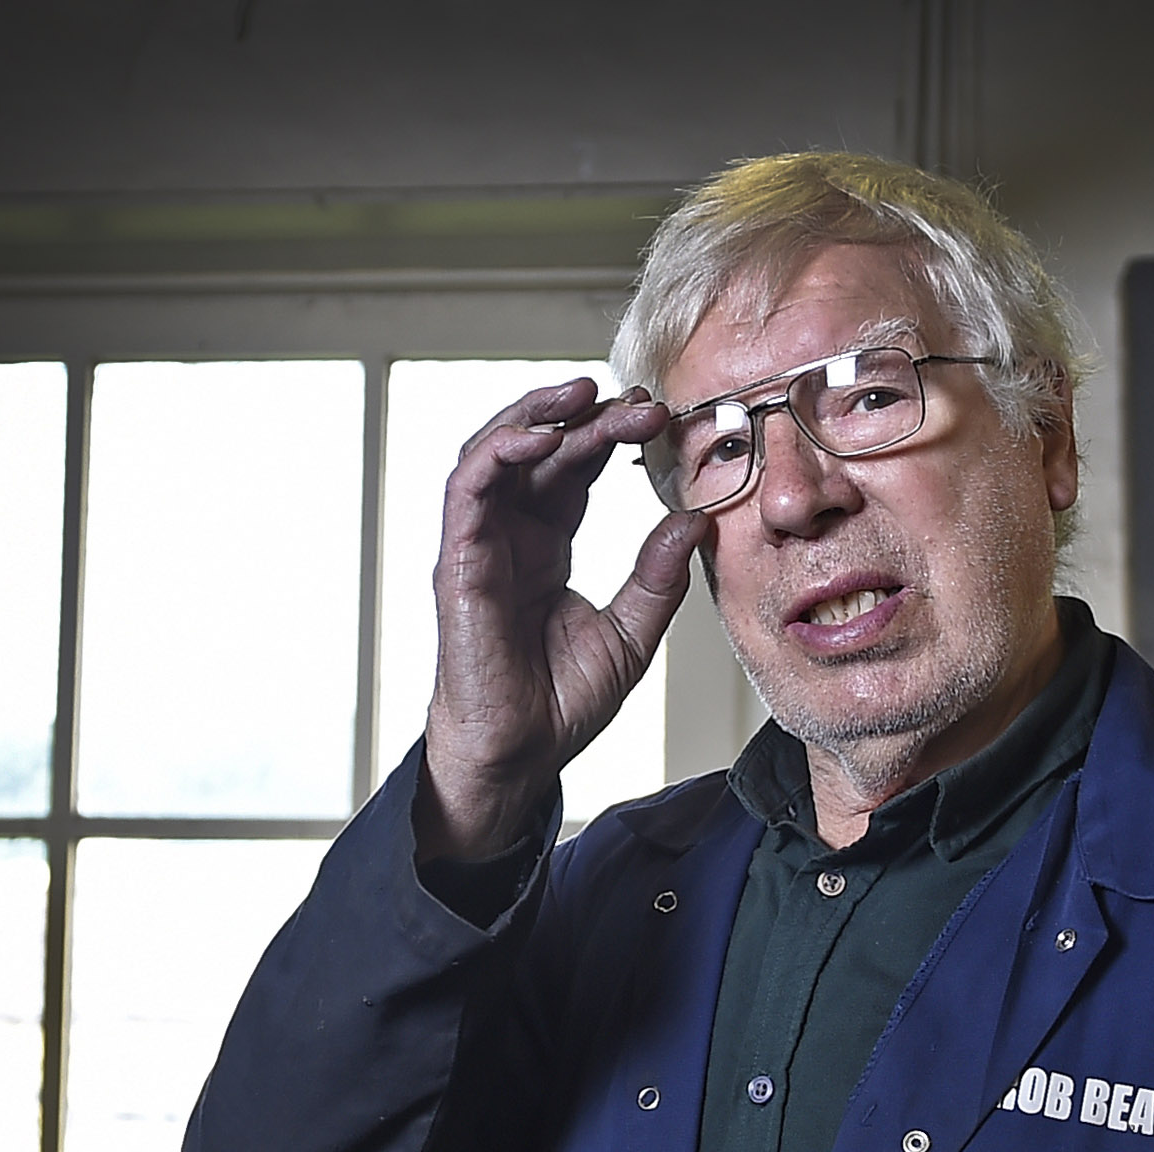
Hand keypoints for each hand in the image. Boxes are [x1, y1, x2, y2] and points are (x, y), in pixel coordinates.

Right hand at [419, 375, 711, 859]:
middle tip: (641, 403)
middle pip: (542, 451)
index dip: (611, 436)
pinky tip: (541, 437)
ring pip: (497, 450)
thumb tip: (696, 519)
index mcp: (547, 545)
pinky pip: (469, 487)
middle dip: (588, 417)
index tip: (659, 419)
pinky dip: (500, 452)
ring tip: (586, 394)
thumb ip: (658, 576)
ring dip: (538, 414)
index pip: (576, 470)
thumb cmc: (559, 703)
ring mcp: (481, 543)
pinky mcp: (458, 559)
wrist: (521, 755)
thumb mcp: (631, 632)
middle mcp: (511, 534)